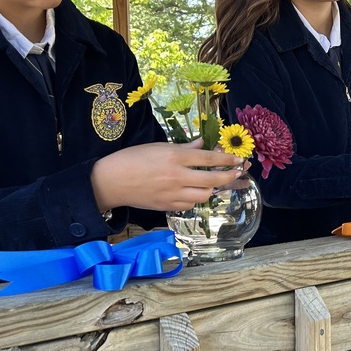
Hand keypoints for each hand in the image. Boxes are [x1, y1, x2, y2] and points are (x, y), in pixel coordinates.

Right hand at [91, 140, 245, 212]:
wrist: (111, 181)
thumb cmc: (133, 159)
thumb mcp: (158, 147)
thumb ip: (184, 147)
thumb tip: (202, 144)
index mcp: (174, 157)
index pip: (208, 158)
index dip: (227, 159)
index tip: (239, 160)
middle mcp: (177, 176)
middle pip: (212, 180)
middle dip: (229, 176)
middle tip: (238, 172)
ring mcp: (172, 194)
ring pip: (204, 195)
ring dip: (212, 189)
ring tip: (213, 182)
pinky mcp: (167, 206)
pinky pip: (190, 205)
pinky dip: (196, 199)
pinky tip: (194, 192)